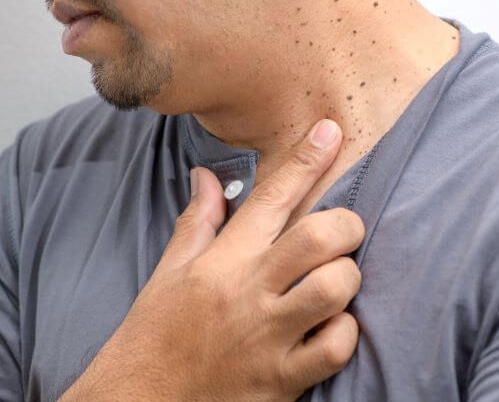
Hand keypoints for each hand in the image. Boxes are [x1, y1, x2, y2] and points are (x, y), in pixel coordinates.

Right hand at [59, 119, 364, 401]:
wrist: (142, 401)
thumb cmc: (156, 332)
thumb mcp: (171, 270)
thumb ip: (198, 220)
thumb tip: (206, 175)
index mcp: (223, 261)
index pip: (272, 197)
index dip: (306, 158)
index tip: (330, 132)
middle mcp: (249, 293)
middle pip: (319, 237)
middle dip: (346, 225)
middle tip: (344, 232)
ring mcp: (268, 337)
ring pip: (335, 288)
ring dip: (347, 279)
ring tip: (335, 283)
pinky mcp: (283, 379)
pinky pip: (336, 348)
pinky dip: (343, 333)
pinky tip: (329, 329)